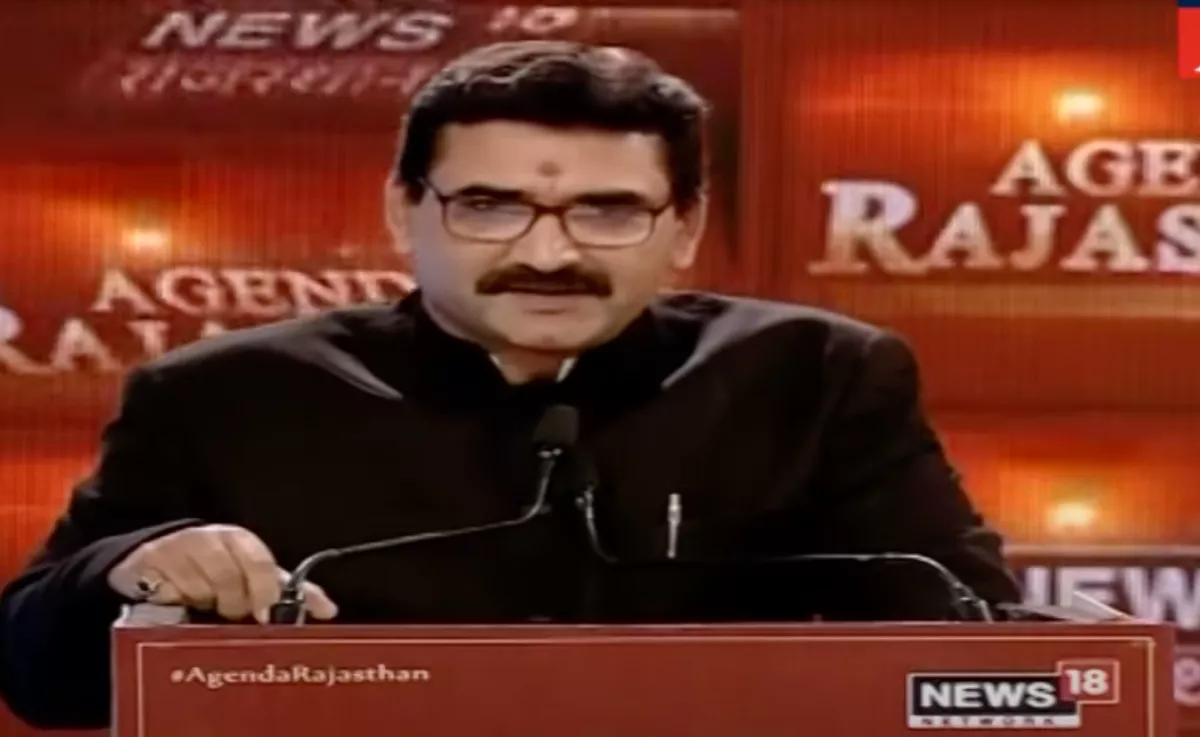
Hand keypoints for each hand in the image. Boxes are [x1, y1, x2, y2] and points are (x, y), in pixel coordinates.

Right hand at [107, 524, 336, 622]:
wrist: (157, 558)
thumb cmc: (214, 569)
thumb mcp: (253, 576)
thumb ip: (289, 592)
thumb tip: (329, 611)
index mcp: (242, 541)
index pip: (262, 565)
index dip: (266, 591)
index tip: (267, 615)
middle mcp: (213, 538)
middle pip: (231, 581)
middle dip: (234, 603)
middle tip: (230, 611)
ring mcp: (181, 546)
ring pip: (202, 589)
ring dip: (205, 602)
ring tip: (203, 602)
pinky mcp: (153, 559)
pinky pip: (171, 591)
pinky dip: (178, 600)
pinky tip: (177, 597)